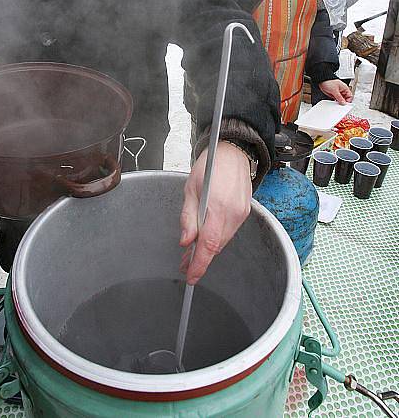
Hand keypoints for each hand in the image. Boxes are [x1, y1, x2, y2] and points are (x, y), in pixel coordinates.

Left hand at [179, 141, 251, 284]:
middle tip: (184, 262)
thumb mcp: (190, 189)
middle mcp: (233, 213)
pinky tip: (207, 234)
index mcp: (217, 206)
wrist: (233, 152)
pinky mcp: (244, 213)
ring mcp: (241, 214)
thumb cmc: (210, 166)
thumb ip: (188, 217)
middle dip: (200, 257)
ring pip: (223, 240)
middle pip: (216, 245)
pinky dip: (217, 236)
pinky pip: (229, 231)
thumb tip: (186, 241)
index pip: (208, 243)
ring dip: (208, 247)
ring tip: (193, 249)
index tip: (191, 276)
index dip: (199, 264)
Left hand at [318, 79, 352, 103]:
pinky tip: (334, 103)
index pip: (350, 96)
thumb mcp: (335, 90)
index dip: (348, 100)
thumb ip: (339, 97)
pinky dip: (335, 101)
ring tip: (337, 104)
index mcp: (345, 88)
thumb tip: (343, 103)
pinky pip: (336, 100)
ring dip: (339, 102)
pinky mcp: (334, 95)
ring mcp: (338, 93)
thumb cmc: (329, 82)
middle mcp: (342, 91)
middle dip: (343, 102)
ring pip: (341, 100)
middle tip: (341, 105)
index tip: (345, 104)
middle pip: (345, 98)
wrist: (322, 81)